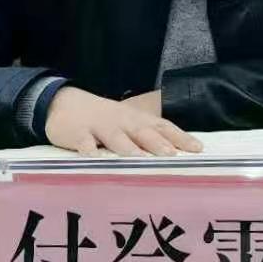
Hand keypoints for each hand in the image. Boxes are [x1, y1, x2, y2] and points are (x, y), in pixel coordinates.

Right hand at [44, 86, 201, 156]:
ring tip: (139, 159)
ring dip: (127, 147)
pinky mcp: (77, 133)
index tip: (197, 149)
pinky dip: (88, 150)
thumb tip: (176, 156)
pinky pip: (83, 142)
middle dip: (157, 143)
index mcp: (136, 120)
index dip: (180, 137)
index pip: (163, 127)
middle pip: (142, 132)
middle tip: (171, 155)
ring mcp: (99, 126)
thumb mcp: (127, 123)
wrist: (64, 102)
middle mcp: (122, 122)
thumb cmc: (104, 119)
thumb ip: (147, 137)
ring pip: (115, 137)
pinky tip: (94, 158)